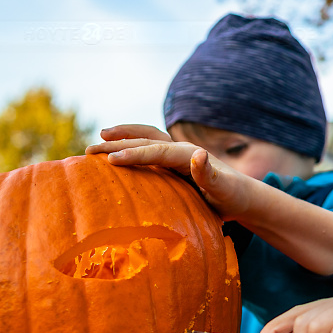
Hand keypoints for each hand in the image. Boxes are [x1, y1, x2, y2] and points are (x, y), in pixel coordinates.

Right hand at [86, 125, 258, 219]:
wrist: (242, 196)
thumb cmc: (232, 196)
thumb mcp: (223, 189)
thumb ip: (209, 174)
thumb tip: (198, 154)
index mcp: (189, 154)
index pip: (156, 151)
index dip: (133, 154)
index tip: (110, 160)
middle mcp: (180, 150)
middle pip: (145, 141)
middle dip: (118, 143)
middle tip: (90, 150)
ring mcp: (176, 155)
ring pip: (145, 140)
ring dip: (123, 137)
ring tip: (100, 138)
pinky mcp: (174, 164)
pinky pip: (148, 151)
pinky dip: (131, 147)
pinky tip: (116, 154)